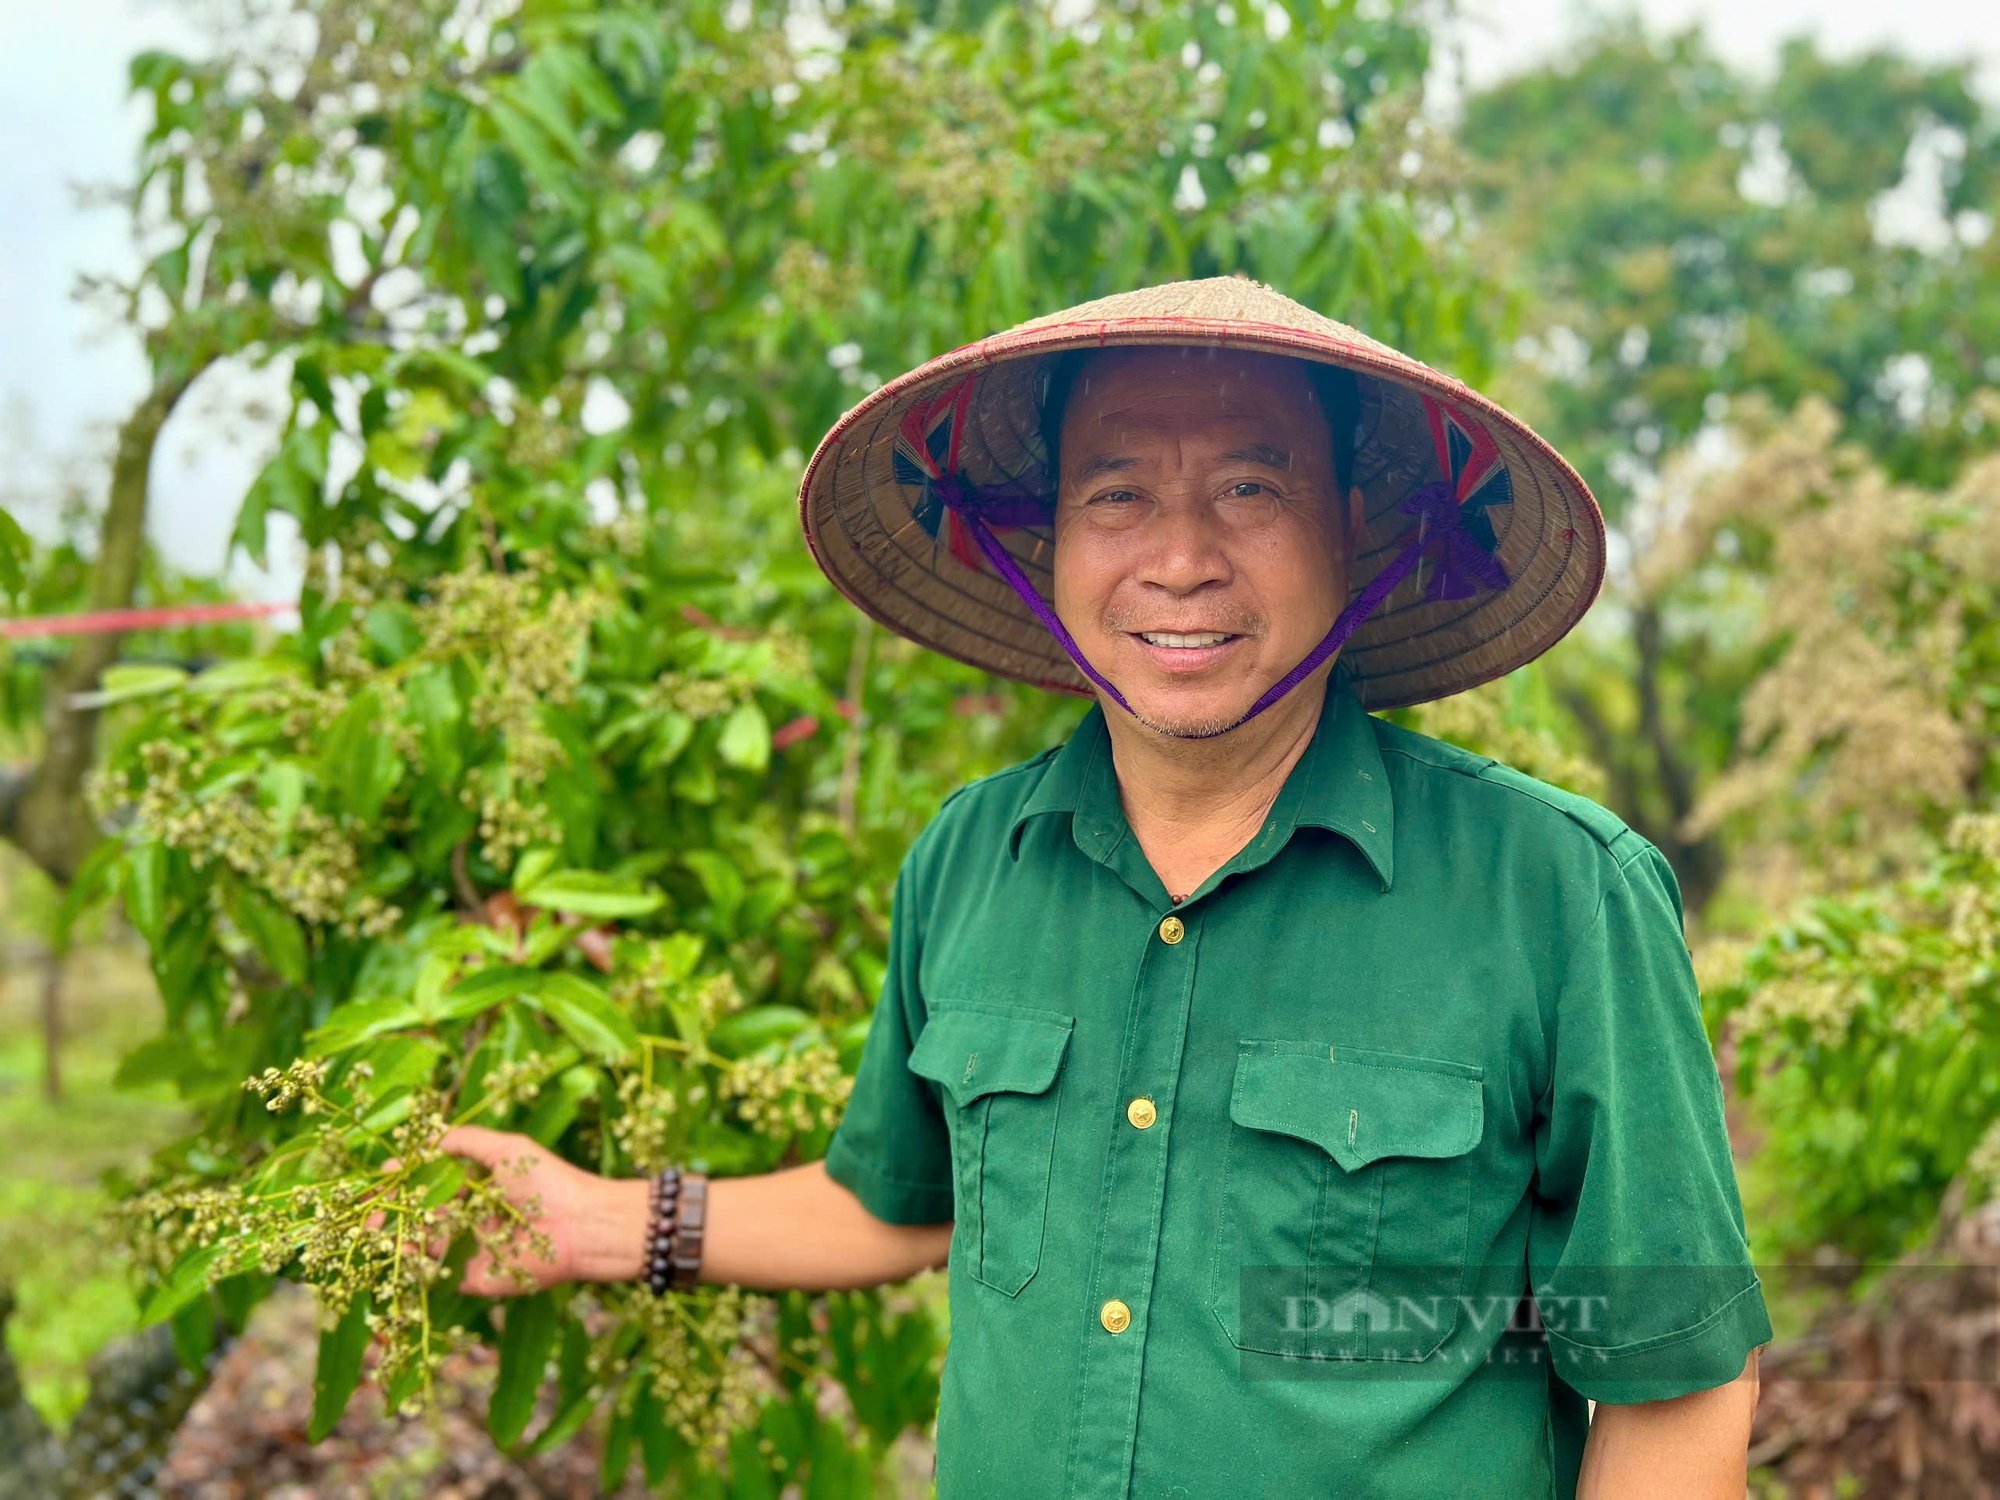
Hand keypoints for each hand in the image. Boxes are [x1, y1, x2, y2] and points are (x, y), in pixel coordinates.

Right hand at [362, 1125, 652, 1297]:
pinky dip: (413, 1266)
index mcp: (474, 1187)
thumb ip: (464, 1142)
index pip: (426, 1184)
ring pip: (417, 1245)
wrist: (580, 1226)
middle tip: (368, 1218)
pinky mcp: (471, 1276)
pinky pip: (434, 1274)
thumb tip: (423, 1142)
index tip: (376, 1182)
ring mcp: (466, 1247)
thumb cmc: (548, 1182)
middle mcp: (466, 1217)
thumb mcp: (506, 1149)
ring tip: (384, 1236)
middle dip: (388, 1216)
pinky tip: (405, 1254)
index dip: (399, 1184)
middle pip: (414, 1217)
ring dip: (396, 1240)